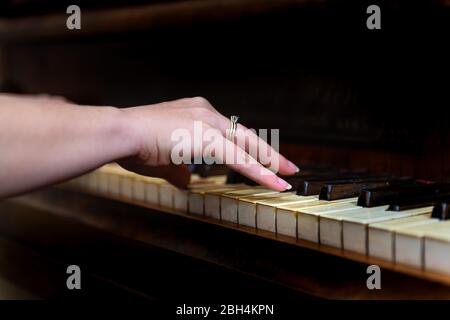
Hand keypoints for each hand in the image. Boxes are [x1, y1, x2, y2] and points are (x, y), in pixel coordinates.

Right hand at [119, 97, 298, 190]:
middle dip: (268, 153)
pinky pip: (239, 159)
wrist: (120, 134)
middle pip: (245, 136)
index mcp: (195, 113)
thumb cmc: (134, 145)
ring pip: (247, 146)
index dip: (247, 147)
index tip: (261, 158)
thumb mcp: (163, 160)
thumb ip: (179, 171)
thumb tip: (187, 182)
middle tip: (288, 166)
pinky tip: (275, 184)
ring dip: (269, 163)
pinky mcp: (207, 137)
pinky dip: (259, 172)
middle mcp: (205, 112)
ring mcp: (207, 123)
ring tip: (288, 177)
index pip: (229, 132)